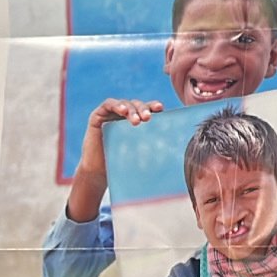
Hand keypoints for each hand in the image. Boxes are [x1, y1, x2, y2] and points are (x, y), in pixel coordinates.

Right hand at [68, 97, 163, 219]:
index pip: (148, 110)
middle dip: (144, 109)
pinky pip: (108, 104)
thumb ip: (154, 148)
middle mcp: (124, 116)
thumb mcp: (140, 155)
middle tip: (148, 118)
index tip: (161, 109)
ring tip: (136, 121)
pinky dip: (116, 105)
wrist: (98, 173)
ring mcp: (111, 114)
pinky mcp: (98, 115)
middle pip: (138, 105)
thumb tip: (178, 152)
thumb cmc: (121, 165)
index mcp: (137, 122)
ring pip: (125, 104)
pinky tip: (122, 111)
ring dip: (132, 109)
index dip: (154, 107)